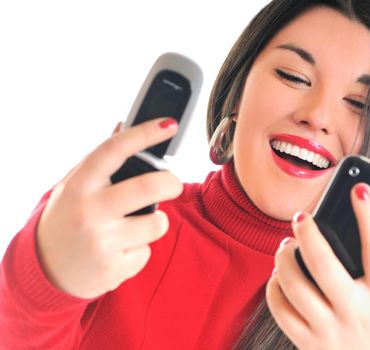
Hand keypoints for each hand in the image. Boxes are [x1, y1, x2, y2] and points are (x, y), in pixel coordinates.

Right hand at [36, 118, 182, 298]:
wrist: (45, 270)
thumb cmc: (67, 219)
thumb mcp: (75, 186)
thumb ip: (101, 161)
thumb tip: (123, 126)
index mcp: (80, 185)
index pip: (115, 149)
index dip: (145, 134)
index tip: (168, 125)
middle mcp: (89, 211)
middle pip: (148, 187)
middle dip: (171, 183)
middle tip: (173, 184)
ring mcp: (101, 241)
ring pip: (157, 224)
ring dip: (156, 222)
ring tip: (137, 226)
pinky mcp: (112, 268)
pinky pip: (146, 252)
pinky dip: (140, 249)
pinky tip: (120, 250)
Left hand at [266, 183, 369, 349]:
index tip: (359, 189)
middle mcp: (356, 313)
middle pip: (324, 264)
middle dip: (308, 233)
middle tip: (301, 217)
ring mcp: (329, 330)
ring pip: (294, 285)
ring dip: (284, 258)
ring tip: (286, 246)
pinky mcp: (307, 343)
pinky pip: (280, 309)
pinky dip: (275, 286)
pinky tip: (280, 276)